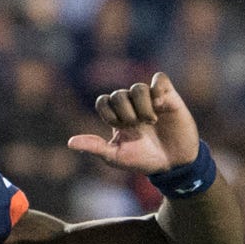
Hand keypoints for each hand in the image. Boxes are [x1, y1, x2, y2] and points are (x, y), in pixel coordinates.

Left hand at [67, 72, 200, 177]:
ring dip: (141, 105)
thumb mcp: (117, 157)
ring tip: (151, 121)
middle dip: (125, 113)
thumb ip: (95, 147)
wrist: (174, 164)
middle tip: (138, 127)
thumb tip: (70, 142)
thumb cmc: (145, 160)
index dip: (108, 113)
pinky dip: (157, 89)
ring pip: (137, 87)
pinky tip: (161, 106)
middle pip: (118, 94)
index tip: (120, 129)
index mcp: (118, 117)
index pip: (103, 101)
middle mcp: (132, 105)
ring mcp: (150, 99)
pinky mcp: (169, 96)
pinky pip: (159, 79)